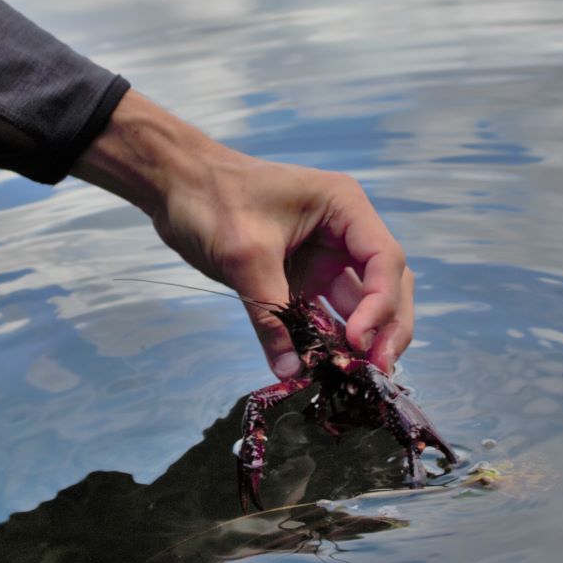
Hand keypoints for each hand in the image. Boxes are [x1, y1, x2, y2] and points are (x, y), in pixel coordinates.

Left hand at [73, 91, 413, 375]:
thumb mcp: (244, 256)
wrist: (175, 185)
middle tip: (377, 371)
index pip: (384, 260)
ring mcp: (325, 256)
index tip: (357, 341)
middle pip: (386, 284)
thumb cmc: (212, 199)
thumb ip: (271, 314)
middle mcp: (344, 231)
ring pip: (362, 304)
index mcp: (343, 206)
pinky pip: (326, 313)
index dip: (381, 305)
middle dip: (387, 327)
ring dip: (363, 339)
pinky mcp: (302, 277)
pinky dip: (328, 340)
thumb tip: (292, 372)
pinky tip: (326, 369)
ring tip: (359, 377)